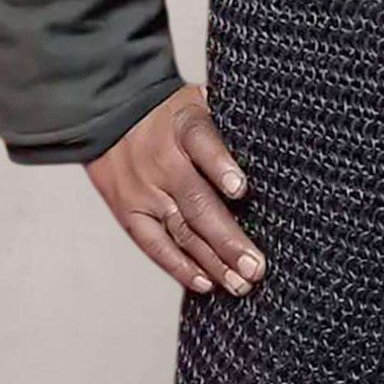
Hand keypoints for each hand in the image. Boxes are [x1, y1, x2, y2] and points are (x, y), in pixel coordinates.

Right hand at [85, 82, 264, 296]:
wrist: (108, 111)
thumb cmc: (168, 111)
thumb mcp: (199, 100)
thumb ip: (229, 122)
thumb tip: (275, 138)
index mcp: (184, 126)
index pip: (202, 143)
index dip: (221, 166)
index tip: (241, 189)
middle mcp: (164, 161)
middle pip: (197, 201)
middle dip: (228, 238)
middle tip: (255, 266)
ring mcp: (145, 190)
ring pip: (181, 231)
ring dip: (212, 261)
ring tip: (240, 283)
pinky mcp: (129, 212)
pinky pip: (154, 244)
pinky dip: (180, 266)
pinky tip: (206, 282)